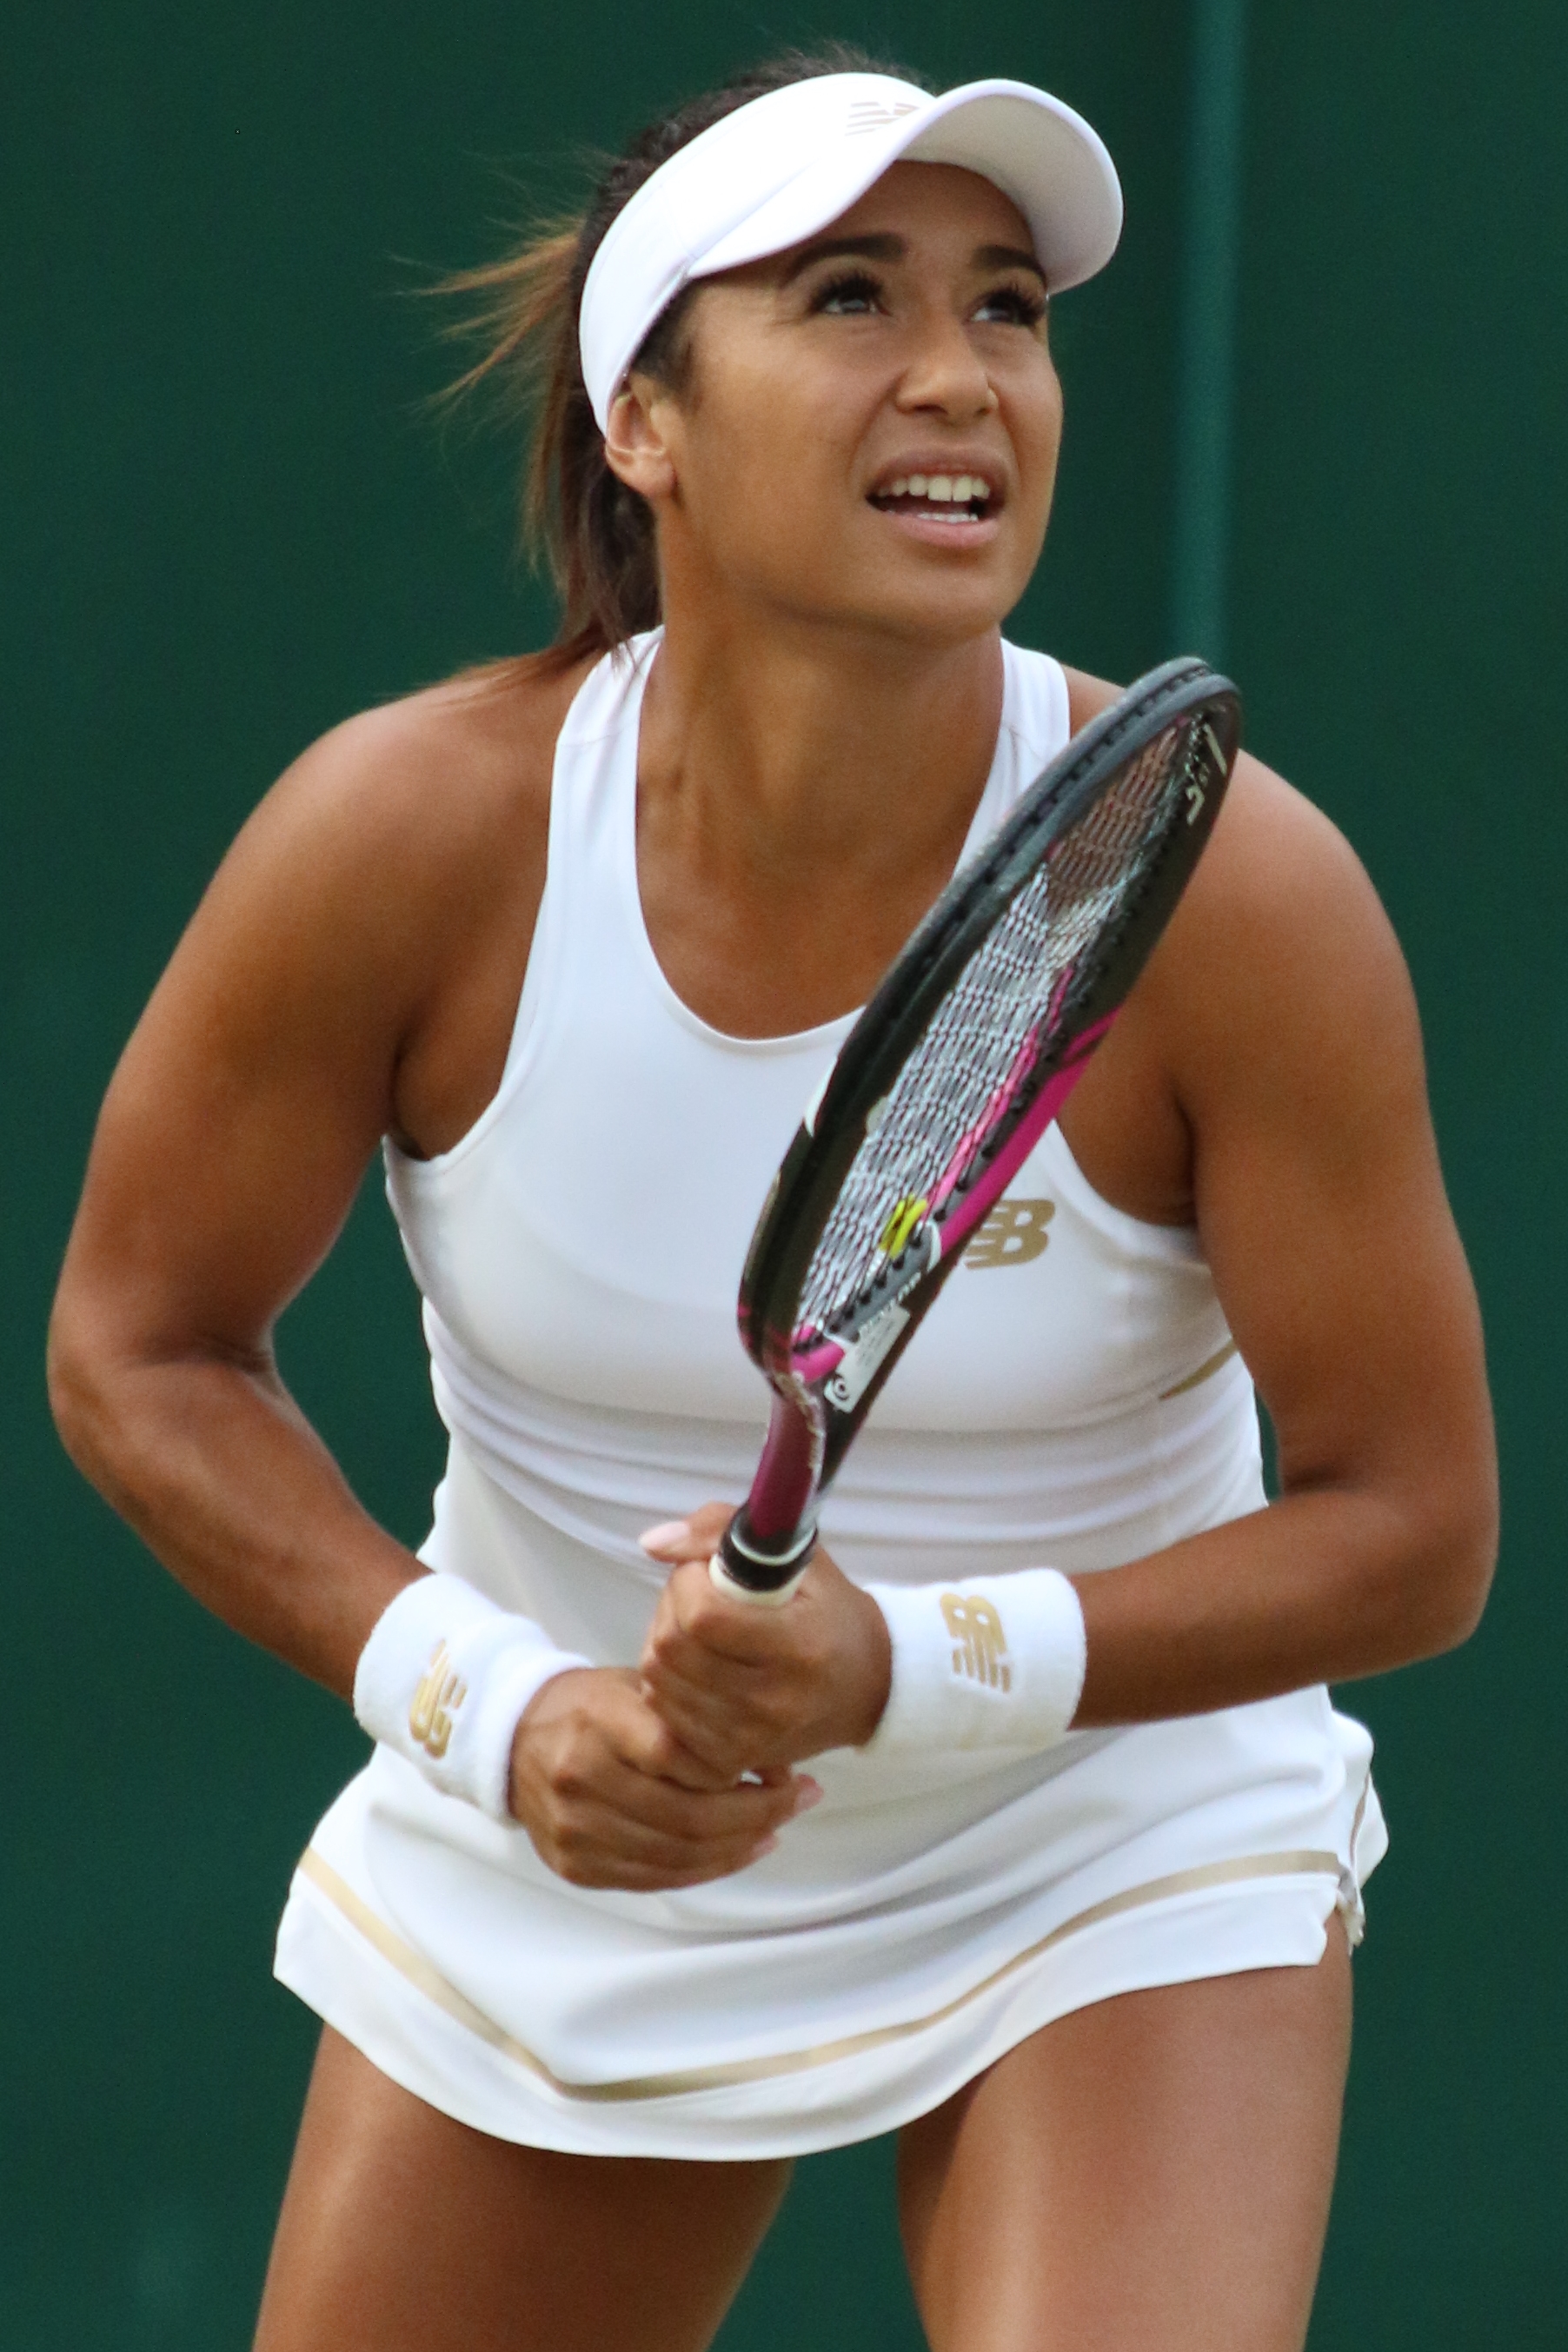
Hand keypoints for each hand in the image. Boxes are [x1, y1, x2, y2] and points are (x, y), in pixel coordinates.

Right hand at [509, 1665, 818, 1891]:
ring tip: (778, 1826)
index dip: (744, 1773)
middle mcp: (581, 1779)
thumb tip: (772, 1758)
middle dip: (759, 1815)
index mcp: (599, 1722)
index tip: (787, 1770)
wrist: (514, 1739)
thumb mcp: (639, 1686)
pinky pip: (656, 1879)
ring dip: (741, 1846)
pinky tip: (741, 1850)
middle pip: (689, 1817)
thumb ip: (696, 1719)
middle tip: (802, 1801)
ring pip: (678, 1856)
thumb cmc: (593, 1706)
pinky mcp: (576, 1866)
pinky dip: (707, 1869)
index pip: (682, 1758)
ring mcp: (576, 1830)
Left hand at [638, 1505, 892, 1779]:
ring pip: (659, 1682)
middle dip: (670, 1609)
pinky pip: (664, 1718)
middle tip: (697, 1599)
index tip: (706, 1572)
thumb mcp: (795, 1554)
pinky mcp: (732, 1760)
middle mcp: (773, 1701)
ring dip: (663, 1646)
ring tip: (697, 1634)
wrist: (868, 1687)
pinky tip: (695, 1671)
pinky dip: (669, 1687)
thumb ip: (719, 1528)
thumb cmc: (829, 1611)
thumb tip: (652, 1543)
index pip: (702, 1616)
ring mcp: (750, 1738)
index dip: (688, 1583)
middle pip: (671, 1649)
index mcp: (797, 1645)